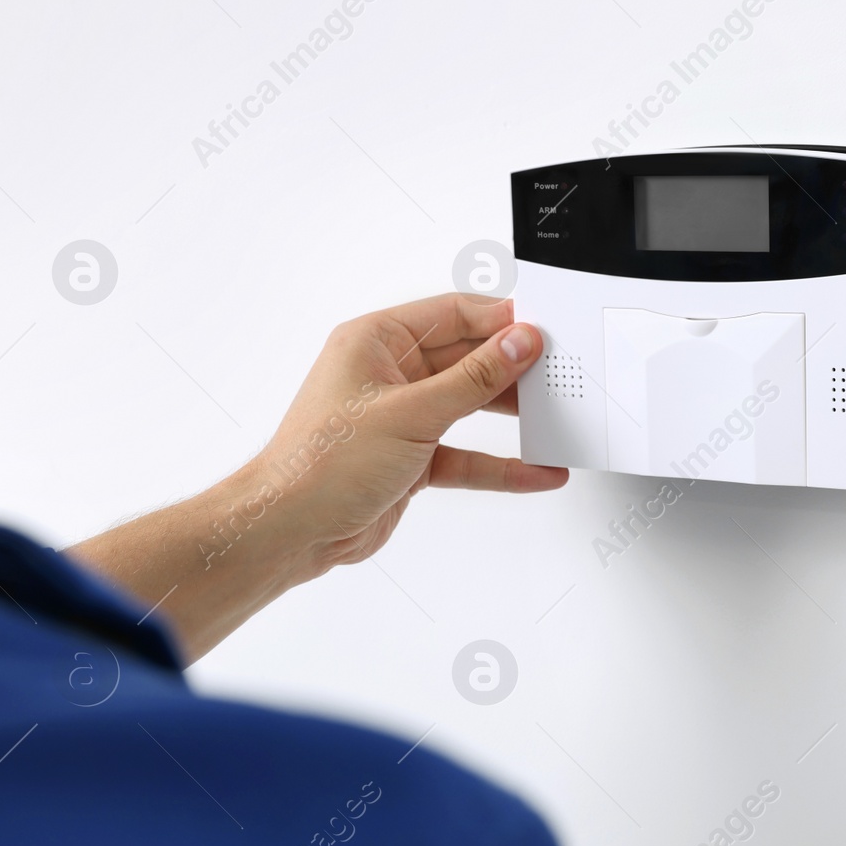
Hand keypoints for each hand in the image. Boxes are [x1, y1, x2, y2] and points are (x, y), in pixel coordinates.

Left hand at [255, 294, 566, 571]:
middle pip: (466, 359)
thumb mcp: (411, 413)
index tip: (542, 330)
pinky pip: (466, 455)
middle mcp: (387, 374)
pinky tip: (534, 470)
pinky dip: (499, 464)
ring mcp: (401, 418)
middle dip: (511, 368)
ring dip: (511, 415)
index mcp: (375, 342)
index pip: (452, 315)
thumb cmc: (321, 464)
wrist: (291, 530)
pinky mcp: (411, 459)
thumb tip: (517, 343)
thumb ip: (473, 379)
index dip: (500, 321)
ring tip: (553, 415)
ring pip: (469, 405)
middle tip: (555, 372)